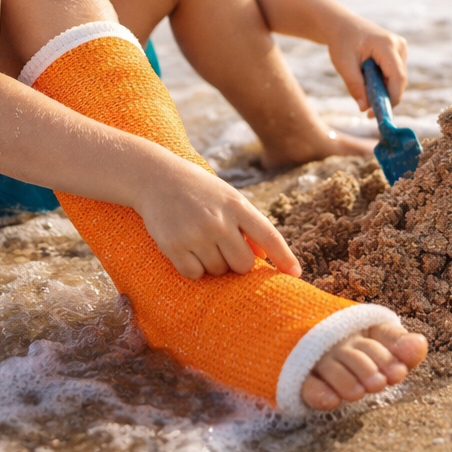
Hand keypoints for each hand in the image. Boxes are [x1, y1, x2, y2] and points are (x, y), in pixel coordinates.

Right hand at [133, 159, 302, 280]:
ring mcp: (195, 233)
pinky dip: (193, 268)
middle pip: (243, 265)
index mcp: (237, 204)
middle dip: (237, 263)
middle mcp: (218, 220)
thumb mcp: (227, 197)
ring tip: (200, 240)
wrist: (156, 177)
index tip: (296, 274)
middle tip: (223, 248)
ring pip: (218, 271)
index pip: (268, 235)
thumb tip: (262, 257)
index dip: (284, 257)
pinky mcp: (173, 245)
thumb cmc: (199, 190)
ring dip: (213, 264)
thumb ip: (247, 224)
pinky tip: (186, 248)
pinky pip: (194, 274)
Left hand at [326, 16, 407, 113]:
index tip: (378, 114)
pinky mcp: (398, 52)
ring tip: (362, 86)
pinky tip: (367, 78)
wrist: (342, 25)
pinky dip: (382, 83)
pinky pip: (394, 75)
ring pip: (397, 80)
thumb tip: (365, 108)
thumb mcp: (343, 64)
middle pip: (399, 81)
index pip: (397, 77)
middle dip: (385, 98)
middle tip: (368, 112)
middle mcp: (399, 45)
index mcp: (386, 45)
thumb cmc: (341, 42)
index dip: (391, 98)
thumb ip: (354, 85)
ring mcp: (400, 48)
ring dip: (382, 89)